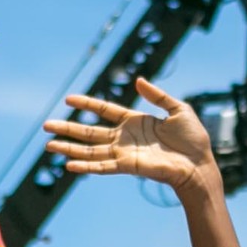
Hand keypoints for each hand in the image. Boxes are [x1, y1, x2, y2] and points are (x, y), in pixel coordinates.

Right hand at [43, 77, 223, 199]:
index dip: (87, 104)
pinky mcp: (128, 167)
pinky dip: (85, 166)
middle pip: (90, 132)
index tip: (69, 99)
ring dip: (69, 148)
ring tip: (48, 145)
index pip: (105, 110)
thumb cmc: (193, 140)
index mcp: (135, 122)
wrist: (199, 164)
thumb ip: (157, 95)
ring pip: (90, 150)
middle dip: (68, 128)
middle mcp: (125, 138)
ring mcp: (124, 153)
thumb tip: (138, 80)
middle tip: (46, 125)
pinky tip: (68, 164)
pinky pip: (102, 166)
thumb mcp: (178, 109)